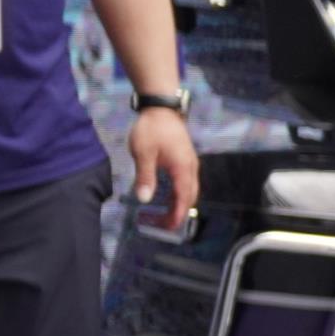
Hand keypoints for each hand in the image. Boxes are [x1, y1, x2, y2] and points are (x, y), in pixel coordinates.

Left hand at [129, 106, 197, 230]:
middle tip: (159, 223)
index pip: (183, 200)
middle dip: (177, 214)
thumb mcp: (143, 153)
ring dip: (178, 205)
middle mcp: (191, 169)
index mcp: (182, 169)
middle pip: (189, 199)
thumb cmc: (151, 129)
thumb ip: (145, 177)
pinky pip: (186, 183)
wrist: (162, 108)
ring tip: (160, 213)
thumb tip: (144, 199)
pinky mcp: (186, 161)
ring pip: (189, 191)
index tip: (166, 227)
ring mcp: (190, 165)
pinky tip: (165, 196)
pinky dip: (178, 195)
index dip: (176, 216)